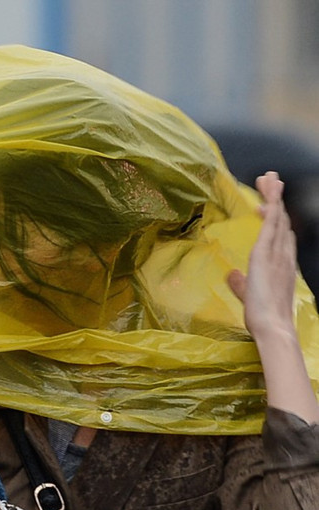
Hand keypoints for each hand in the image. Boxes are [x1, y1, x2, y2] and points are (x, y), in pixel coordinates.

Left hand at [227, 171, 318, 422]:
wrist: (271, 327)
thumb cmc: (261, 315)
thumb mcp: (247, 293)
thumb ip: (240, 282)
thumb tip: (231, 274)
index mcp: (279, 262)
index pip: (279, 231)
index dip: (276, 213)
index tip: (270, 198)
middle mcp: (282, 255)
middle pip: (282, 219)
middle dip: (276, 197)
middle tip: (271, 177)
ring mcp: (277, 255)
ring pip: (278, 219)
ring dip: (273, 198)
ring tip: (269, 178)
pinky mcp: (267, 258)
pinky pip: (270, 231)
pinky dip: (269, 215)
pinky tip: (265, 202)